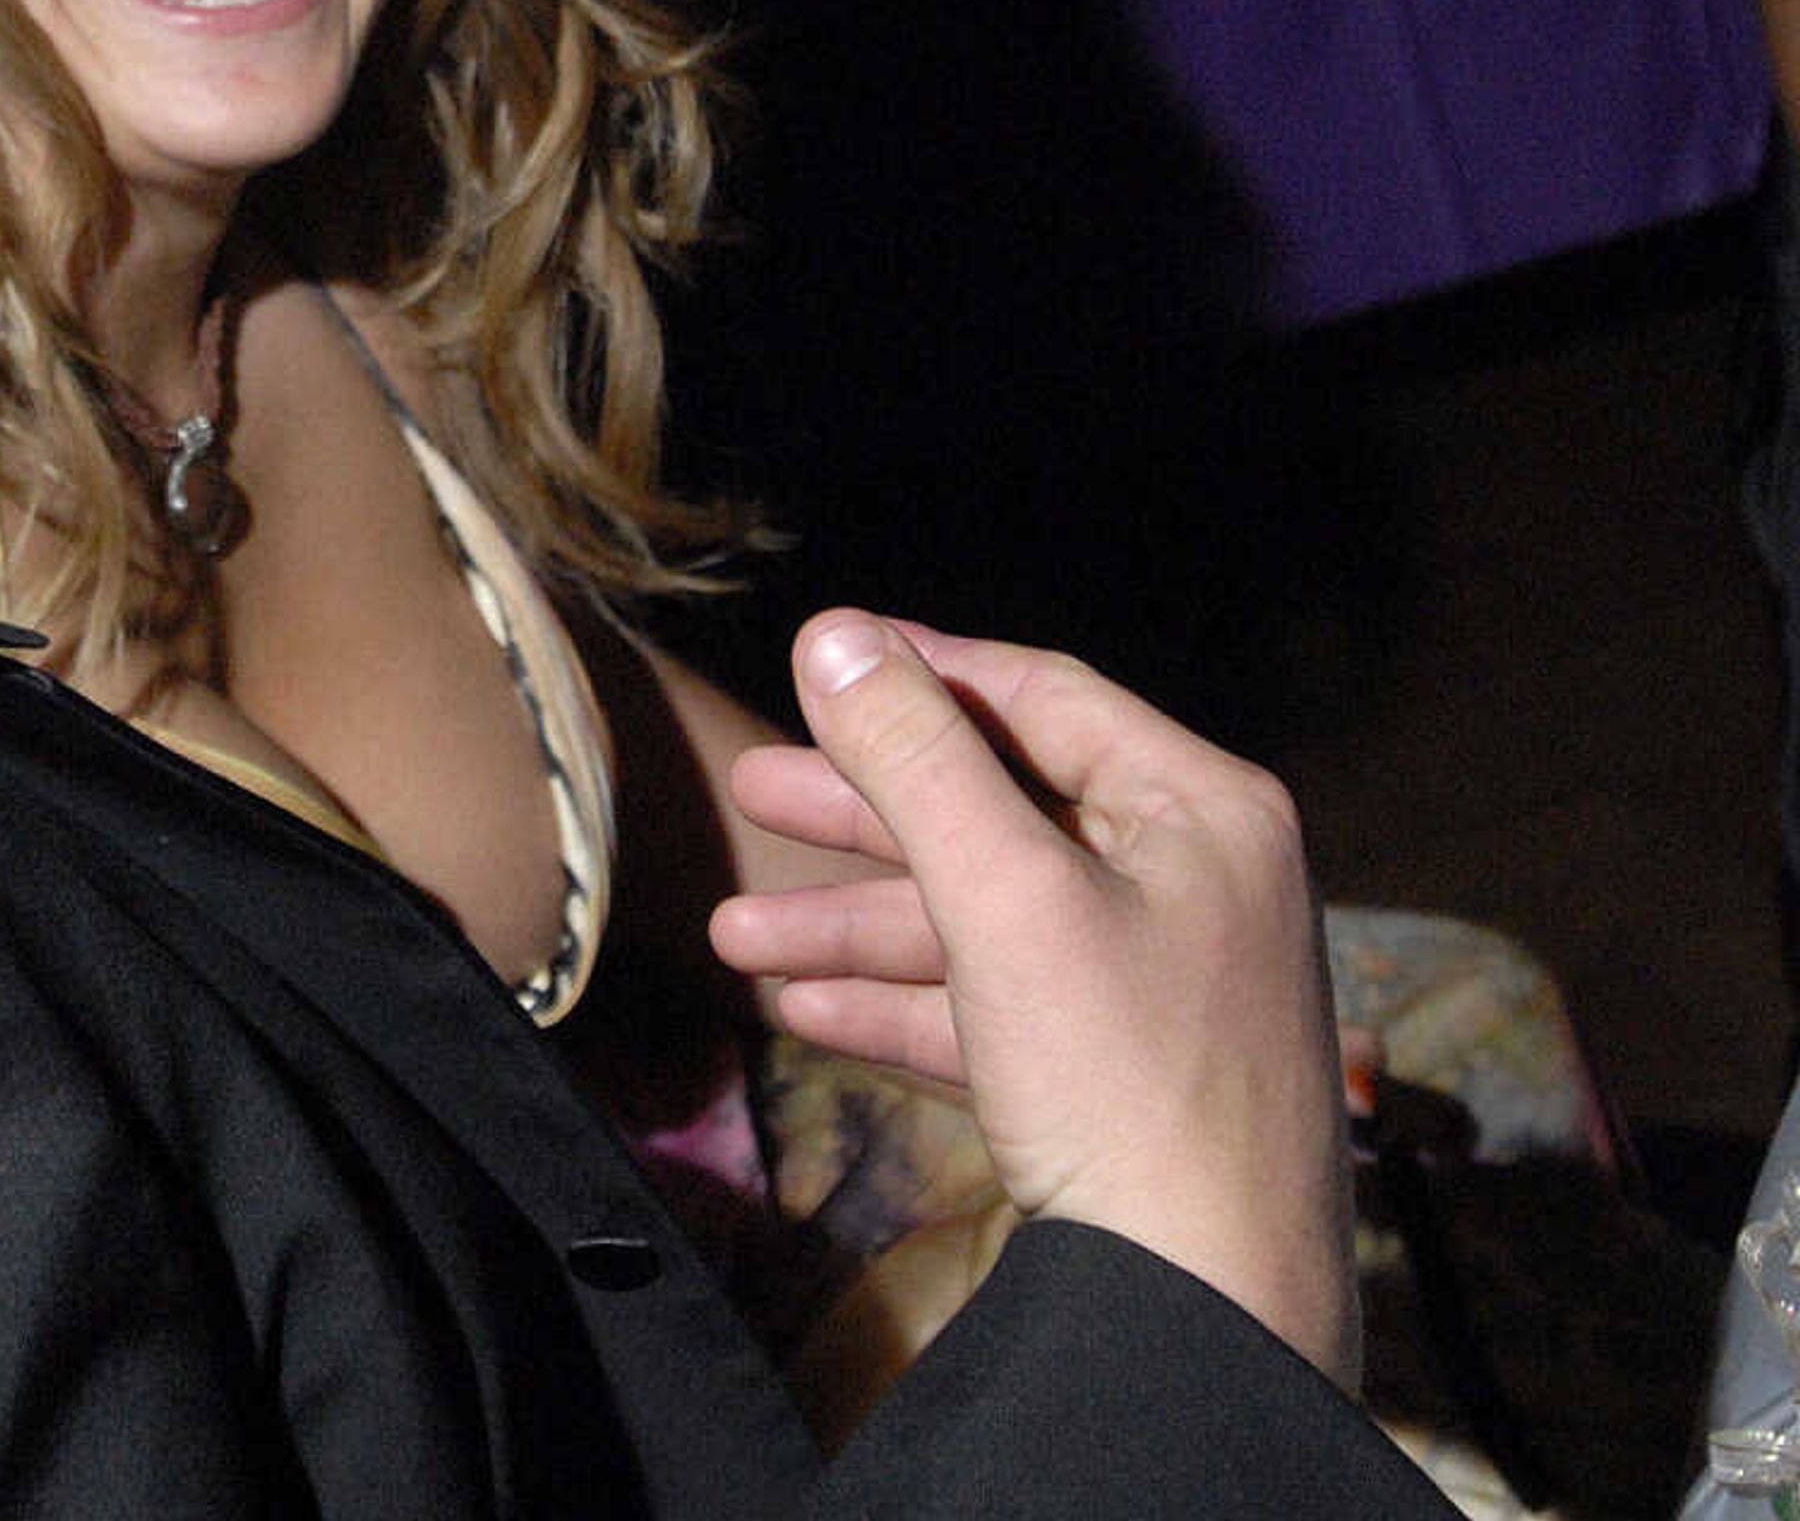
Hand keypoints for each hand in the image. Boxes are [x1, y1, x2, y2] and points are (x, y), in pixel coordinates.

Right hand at [706, 612, 1359, 1386]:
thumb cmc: (1125, 1081)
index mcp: (1201, 811)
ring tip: (733, 938)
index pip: (1042, 697)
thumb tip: (835, 634)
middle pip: (1003, 811)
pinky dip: (911, 1005)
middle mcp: (1198, 884)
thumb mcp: (1004, 895)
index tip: (815, 661)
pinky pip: (1006, 1011)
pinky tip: (807, 1014)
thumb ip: (916, 759)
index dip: (920, 673)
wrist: (1212, 1312)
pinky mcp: (1131, 1084)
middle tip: (749, 792)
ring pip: (990, 921)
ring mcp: (1168, 990)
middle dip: (864, 814)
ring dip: (860, 926)